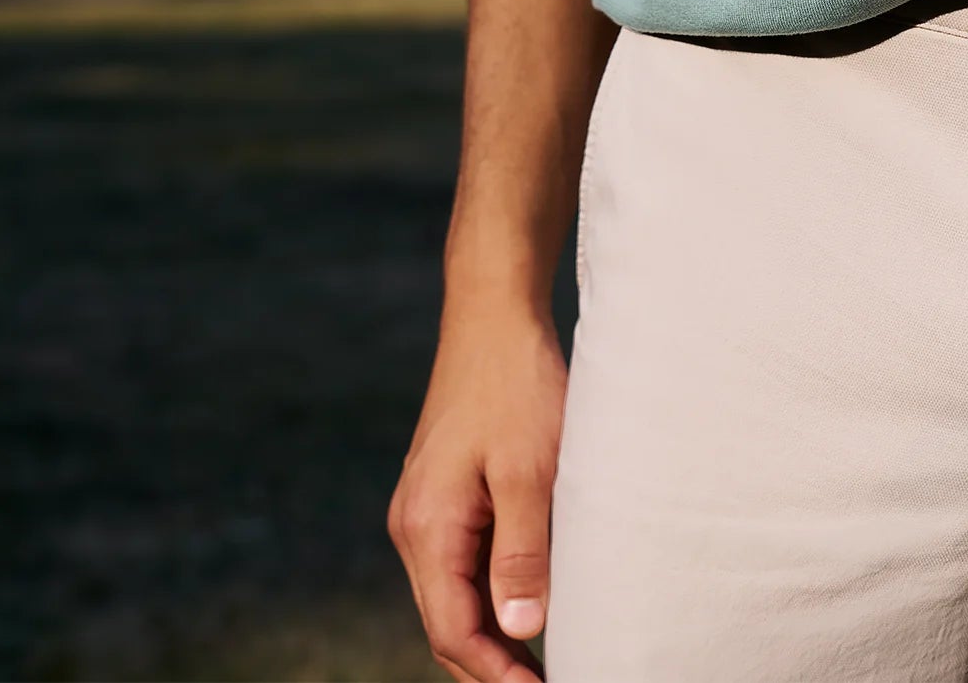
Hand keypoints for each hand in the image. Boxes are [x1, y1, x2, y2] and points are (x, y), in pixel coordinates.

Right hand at [389, 325, 568, 682]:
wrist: (494, 321)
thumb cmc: (516, 387)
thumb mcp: (531, 471)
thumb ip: (524, 551)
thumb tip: (519, 628)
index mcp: (428, 528)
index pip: (453, 631)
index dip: (496, 675)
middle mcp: (416, 529)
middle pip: (449, 625)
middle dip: (493, 667)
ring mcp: (428, 514)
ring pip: (457, 599)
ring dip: (497, 636)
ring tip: (551, 662)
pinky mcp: (448, 499)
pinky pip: (466, 568)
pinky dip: (496, 597)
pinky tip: (536, 608)